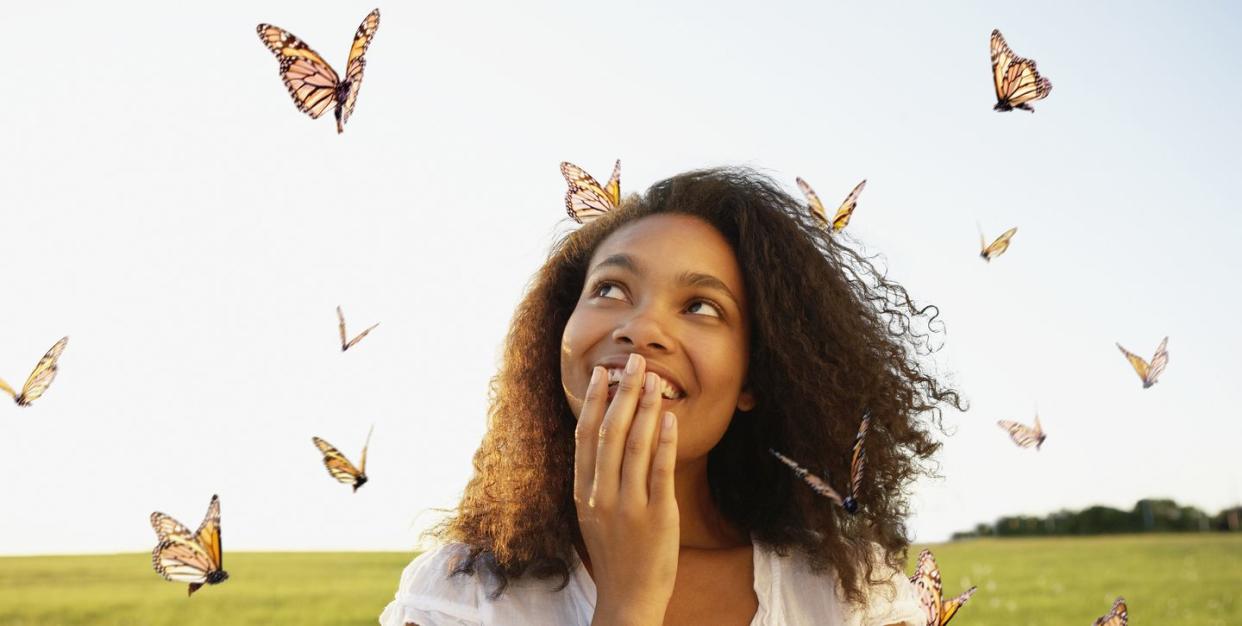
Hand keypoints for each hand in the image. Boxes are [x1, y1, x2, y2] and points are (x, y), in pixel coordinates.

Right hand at [575, 354, 679, 625]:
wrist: (628, 597)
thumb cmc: (614, 552)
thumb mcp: (593, 513)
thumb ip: (597, 477)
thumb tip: (604, 435)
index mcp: (583, 492)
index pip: (586, 436)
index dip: (593, 401)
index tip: (602, 372)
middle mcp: (601, 495)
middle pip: (610, 433)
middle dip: (623, 392)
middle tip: (635, 361)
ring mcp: (628, 506)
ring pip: (634, 446)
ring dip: (646, 408)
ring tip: (656, 379)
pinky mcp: (657, 516)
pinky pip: (660, 471)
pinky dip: (664, 442)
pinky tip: (670, 419)